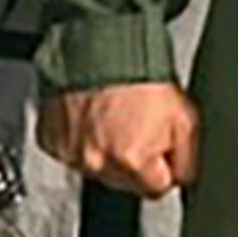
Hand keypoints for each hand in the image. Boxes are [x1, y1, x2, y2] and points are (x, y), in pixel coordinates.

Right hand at [39, 79, 197, 198]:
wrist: (98, 48)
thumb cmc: (139, 77)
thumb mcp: (185, 120)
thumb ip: (187, 161)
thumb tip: (181, 178)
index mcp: (131, 161)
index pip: (156, 188)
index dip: (163, 166)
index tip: (160, 145)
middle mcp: (96, 162)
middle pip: (124, 182)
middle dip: (134, 160)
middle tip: (137, 126)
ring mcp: (70, 152)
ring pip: (96, 168)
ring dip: (106, 150)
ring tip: (113, 119)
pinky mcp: (50, 140)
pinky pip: (71, 151)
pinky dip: (81, 139)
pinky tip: (91, 119)